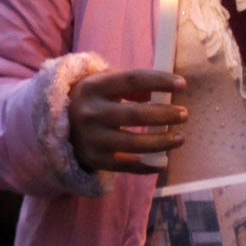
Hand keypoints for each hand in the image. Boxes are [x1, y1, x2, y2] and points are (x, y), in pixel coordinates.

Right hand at [68, 68, 188, 173]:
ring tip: (180, 137)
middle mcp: (89, 113)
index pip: (131, 80)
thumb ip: (133, 86)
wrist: (61, 127)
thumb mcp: (105, 85)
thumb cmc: (94, 101)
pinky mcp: (95, 160)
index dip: (159, 81)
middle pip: (134, 114)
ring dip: (161, 141)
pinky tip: (163, 162)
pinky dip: (147, 165)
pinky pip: (127, 166)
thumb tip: (166, 91)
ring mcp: (91, 138)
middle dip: (164, 114)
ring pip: (133, 143)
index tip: (182, 84)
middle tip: (184, 114)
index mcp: (92, 87)